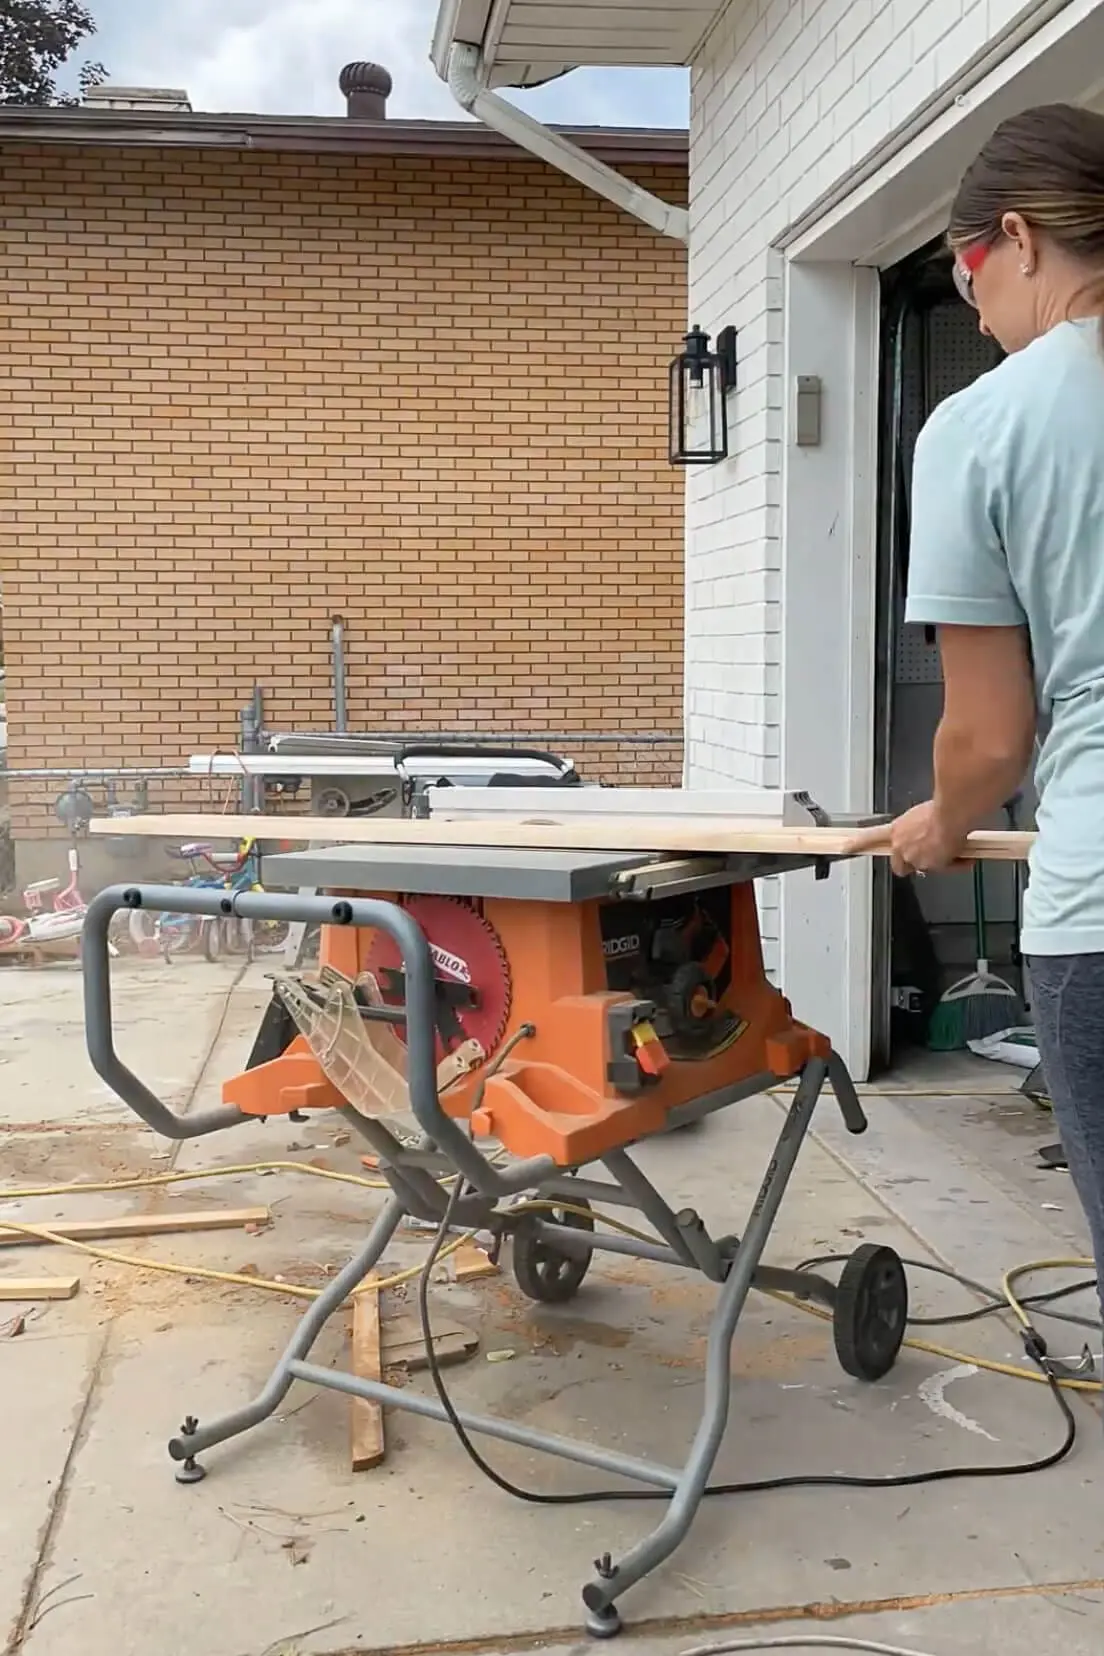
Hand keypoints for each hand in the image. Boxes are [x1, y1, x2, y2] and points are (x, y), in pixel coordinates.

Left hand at [851, 802, 968, 876]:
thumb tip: (928, 829)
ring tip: (952, 851)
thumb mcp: (922, 815)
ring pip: (924, 868)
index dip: (857, 844)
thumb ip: (917, 828)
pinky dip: (954, 865)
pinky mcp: (930, 865)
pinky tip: (964, 857)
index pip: (870, 837)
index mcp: (897, 829)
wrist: (952, 815)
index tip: (845, 847)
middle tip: (928, 856)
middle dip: (912, 863)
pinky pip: (943, 869)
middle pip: (901, 865)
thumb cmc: (941, 809)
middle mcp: (901, 846)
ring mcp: (914, 858)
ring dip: (936, 862)